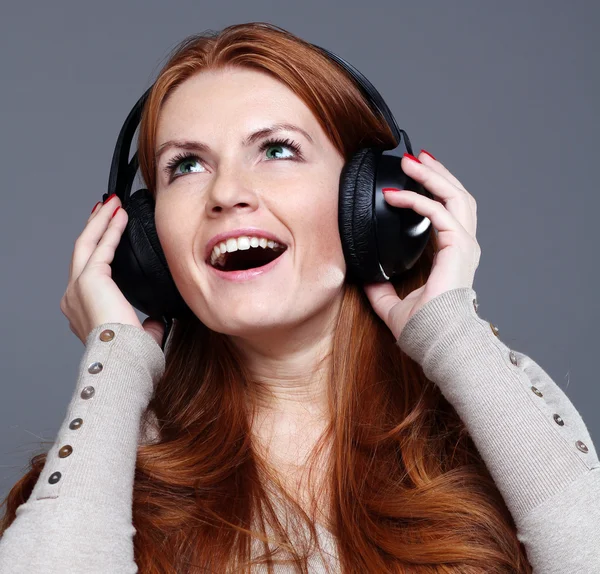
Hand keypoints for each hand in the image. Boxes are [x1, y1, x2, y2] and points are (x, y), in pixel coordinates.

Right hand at [60, 195, 164, 346]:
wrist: (124, 357)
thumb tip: (155, 321)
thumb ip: (144, 325)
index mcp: (83, 308)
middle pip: (82, 251)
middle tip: (106, 208)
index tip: (108, 232)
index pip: (89, 270)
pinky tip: (120, 215)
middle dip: (94, 227)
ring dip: (101, 221)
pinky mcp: (88, 279)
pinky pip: (101, 247)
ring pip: (86, 244)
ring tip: (112, 204)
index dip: (98, 248)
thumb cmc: (131, 352)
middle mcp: (73, 296)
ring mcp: (76, 287)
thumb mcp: (139, 335)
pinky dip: (111, 229)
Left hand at [364, 150, 480, 340]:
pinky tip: (397, 195)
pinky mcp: (459, 248)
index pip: (448, 212)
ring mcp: (464, 246)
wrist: (435, 342)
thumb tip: (363, 277)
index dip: (434, 191)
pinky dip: (418, 200)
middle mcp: (462, 246)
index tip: (414, 176)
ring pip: (455, 197)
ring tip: (413, 161)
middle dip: (436, 174)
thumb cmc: (424, 328)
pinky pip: (439, 213)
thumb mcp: (392, 303)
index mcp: (452, 255)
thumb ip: (381, 288)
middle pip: (457, 196)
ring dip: (433, 176)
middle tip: (415, 158)